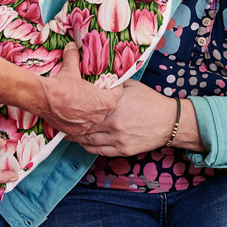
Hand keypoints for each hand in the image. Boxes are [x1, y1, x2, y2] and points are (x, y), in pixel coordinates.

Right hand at [37, 43, 123, 136]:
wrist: (43, 99)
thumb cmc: (61, 85)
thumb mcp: (71, 68)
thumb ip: (74, 56)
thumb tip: (72, 46)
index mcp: (105, 101)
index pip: (118, 93)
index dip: (115, 86)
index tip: (111, 83)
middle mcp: (99, 116)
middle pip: (107, 107)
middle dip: (102, 100)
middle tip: (95, 92)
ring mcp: (87, 126)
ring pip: (94, 117)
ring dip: (91, 111)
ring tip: (82, 102)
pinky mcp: (75, 132)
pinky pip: (82, 126)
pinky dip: (79, 120)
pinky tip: (72, 112)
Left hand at [72, 80, 197, 155]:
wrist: (168, 121)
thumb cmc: (149, 100)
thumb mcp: (130, 85)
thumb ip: (112, 83)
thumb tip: (96, 75)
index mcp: (113, 105)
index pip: (85, 107)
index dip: (72, 107)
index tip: (63, 104)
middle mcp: (112, 123)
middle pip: (83, 126)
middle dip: (69, 124)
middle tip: (58, 120)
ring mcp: (117, 138)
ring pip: (88, 140)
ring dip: (75, 137)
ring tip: (65, 132)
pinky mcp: (122, 150)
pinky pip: (98, 151)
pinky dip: (87, 147)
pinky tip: (82, 142)